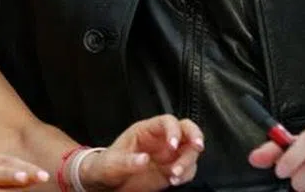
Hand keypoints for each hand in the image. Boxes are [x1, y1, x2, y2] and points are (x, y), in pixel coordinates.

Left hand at [83, 114, 203, 190]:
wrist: (108, 184)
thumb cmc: (107, 167)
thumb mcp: (112, 163)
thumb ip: (127, 161)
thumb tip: (144, 160)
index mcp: (147, 130)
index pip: (167, 121)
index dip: (173, 130)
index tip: (172, 145)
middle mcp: (162, 139)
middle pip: (187, 129)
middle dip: (195, 135)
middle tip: (197, 146)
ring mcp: (169, 154)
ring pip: (190, 149)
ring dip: (189, 161)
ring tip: (175, 175)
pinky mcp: (172, 169)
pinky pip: (188, 168)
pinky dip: (187, 174)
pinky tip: (176, 181)